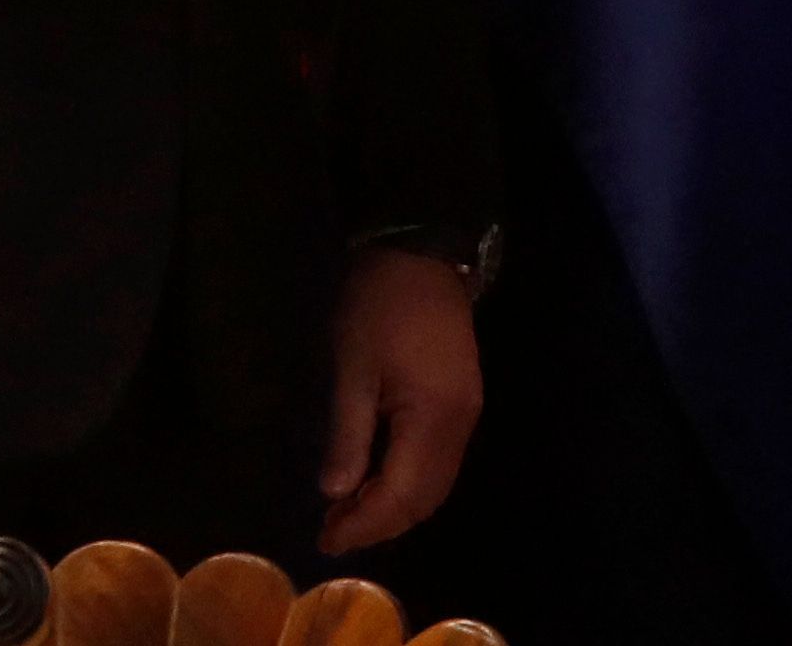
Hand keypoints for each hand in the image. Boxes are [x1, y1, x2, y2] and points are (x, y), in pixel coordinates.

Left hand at [318, 248, 481, 553]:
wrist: (420, 254)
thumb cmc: (378, 306)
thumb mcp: (351, 367)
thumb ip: (347, 435)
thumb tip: (334, 494)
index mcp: (433, 418)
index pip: (401, 495)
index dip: (364, 524)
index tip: (324, 538)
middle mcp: (460, 426)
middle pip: (425, 499)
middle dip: (379, 524)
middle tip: (331, 530)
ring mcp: (467, 414)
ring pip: (436, 485)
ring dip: (394, 507)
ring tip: (348, 513)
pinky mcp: (464, 402)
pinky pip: (440, 463)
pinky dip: (409, 484)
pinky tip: (376, 482)